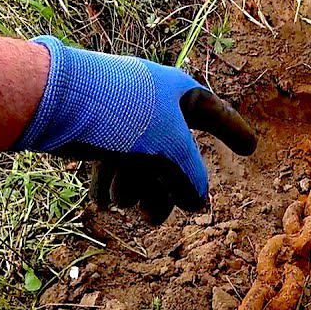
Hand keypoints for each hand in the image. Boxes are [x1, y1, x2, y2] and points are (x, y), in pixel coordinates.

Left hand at [14, 37, 255, 222]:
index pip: (216, 113)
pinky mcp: (95, 130)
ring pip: (143, 164)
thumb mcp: (171, 149)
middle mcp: (153, 102)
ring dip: (135, 190)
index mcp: (178, 91)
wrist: (59, 102)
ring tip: (123, 202)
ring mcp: (123, 117)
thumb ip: (192, 178)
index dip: (234, 131)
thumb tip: (200, 204)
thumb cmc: (125, 116)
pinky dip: (111, 184)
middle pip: (174, 155)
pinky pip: (114, 164)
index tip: (251, 148)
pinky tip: (102, 200)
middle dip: (165, 189)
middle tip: (154, 218)